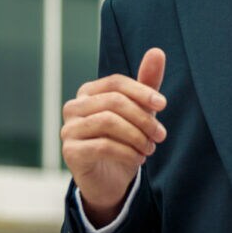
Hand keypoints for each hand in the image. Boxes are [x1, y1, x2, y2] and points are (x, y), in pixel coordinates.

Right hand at [61, 47, 167, 226]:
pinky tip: (138, 159)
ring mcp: (69, 129)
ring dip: (136, 136)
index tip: (162, 104)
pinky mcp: (70, 152)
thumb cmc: (124, 141)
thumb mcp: (139, 112)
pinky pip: (102, 146)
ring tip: (149, 148)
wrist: (110, 181)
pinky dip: (127, 152)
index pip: (115, 83)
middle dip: (142, 118)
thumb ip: (146, 83)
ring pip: (107, 122)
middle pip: (113, 102)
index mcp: (88, 93)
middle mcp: (73, 108)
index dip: (140, 91)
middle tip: (160, 135)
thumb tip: (157, 51)